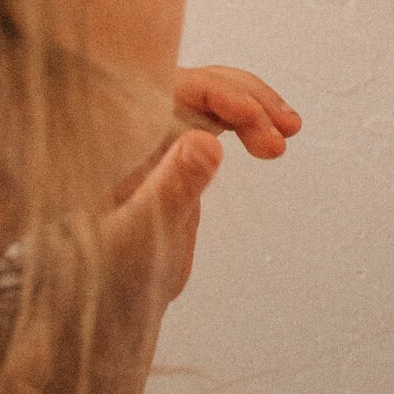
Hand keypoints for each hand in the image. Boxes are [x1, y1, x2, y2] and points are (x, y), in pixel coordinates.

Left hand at [89, 69, 301, 393]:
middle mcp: (137, 130)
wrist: (107, 310)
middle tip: (283, 134)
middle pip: (197, 84)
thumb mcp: (139, 236)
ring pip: (212, 96)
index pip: (172, 89)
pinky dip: (248, 122)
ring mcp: (159, 139)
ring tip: (288, 131)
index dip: (219, 92)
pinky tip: (272, 138)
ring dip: (254, 106)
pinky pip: (216, 120)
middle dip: (244, 98)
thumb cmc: (105, 278)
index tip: (255, 119)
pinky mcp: (178, 155)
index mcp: (117, 139)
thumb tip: (207, 139)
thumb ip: (170, 188)